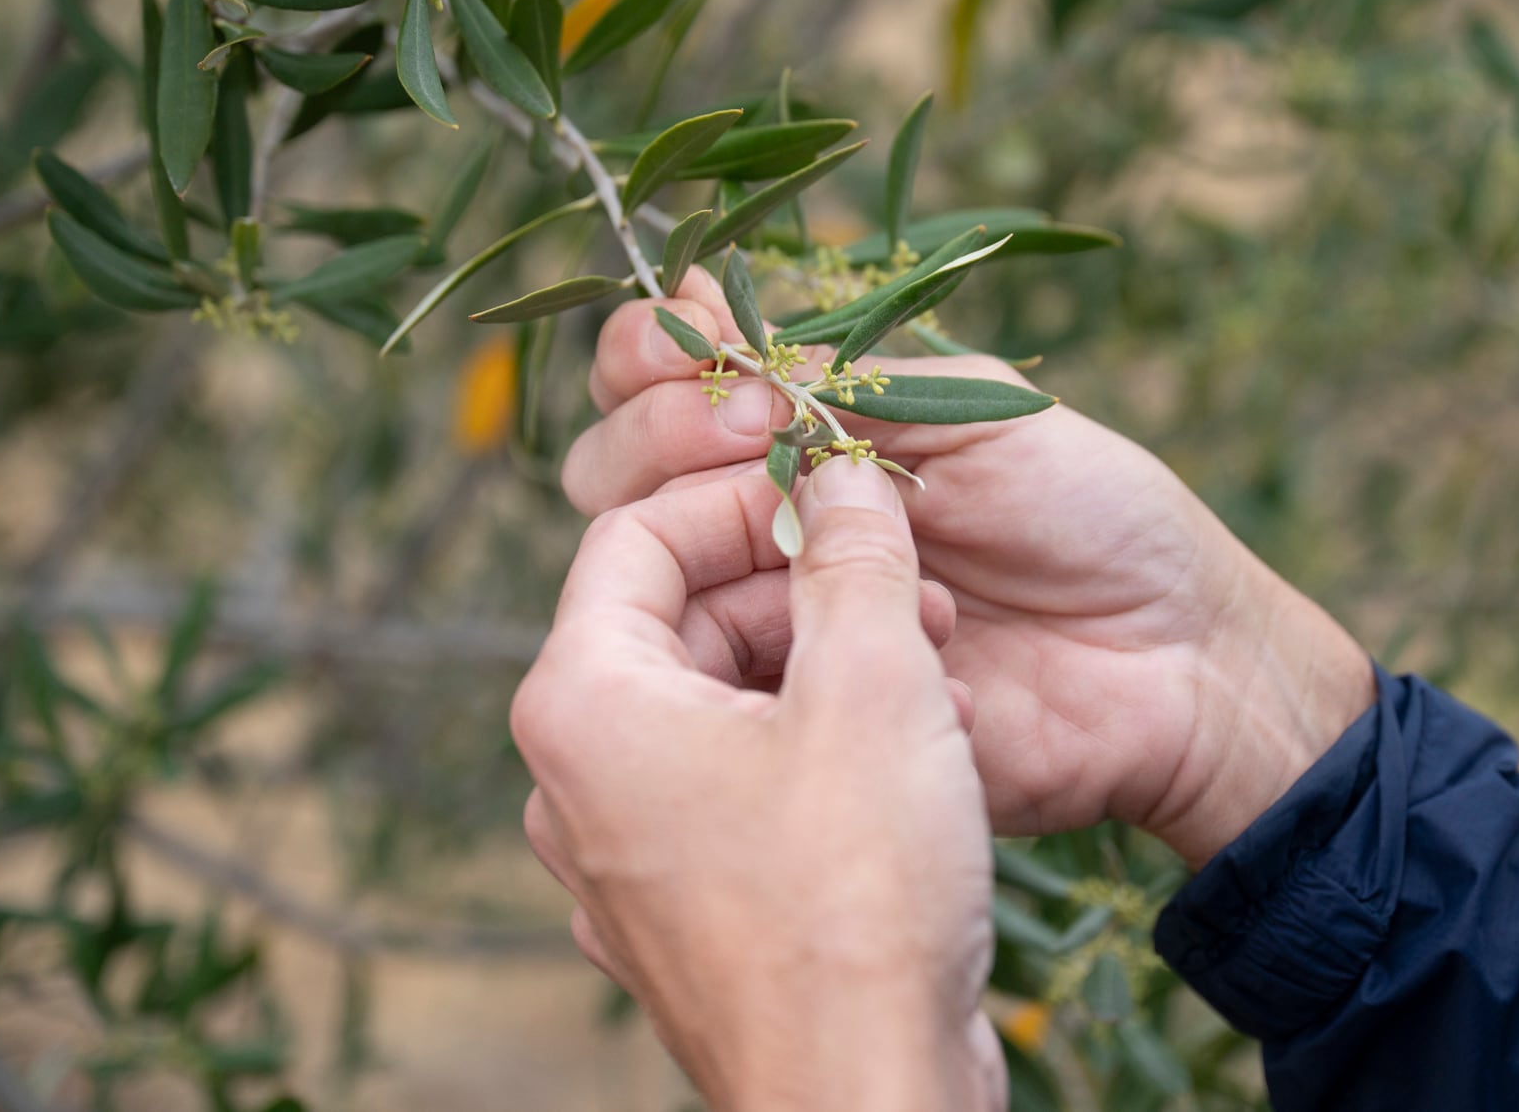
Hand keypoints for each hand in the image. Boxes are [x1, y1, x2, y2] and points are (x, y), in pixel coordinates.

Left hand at [512, 462, 1003, 1111]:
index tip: (837, 493)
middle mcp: (578, 779)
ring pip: (724, 705)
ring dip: (831, 665)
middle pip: (682, 620)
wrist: (870, 1101)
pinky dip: (824, 748)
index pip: (634, 536)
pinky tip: (927, 753)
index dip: (742, 496)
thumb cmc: (856, 895)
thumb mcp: (872, 684)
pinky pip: (743, 787)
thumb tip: (841, 470)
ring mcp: (628, 856)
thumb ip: (853, 554)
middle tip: (912, 584)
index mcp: (583, 703)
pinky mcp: (690, 912)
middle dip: (805, 587)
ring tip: (940, 666)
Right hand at [562, 272, 1376, 865]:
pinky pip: (712, 673)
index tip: (713, 352)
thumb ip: (837, 379)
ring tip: (806, 526)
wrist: (1175, 661)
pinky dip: (748, 627)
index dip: (651, 356)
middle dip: (657, 433)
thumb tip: (696, 312)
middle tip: (753, 434)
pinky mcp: (795, 711)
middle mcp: (760, 520)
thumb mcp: (967, 405)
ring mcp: (768, 618)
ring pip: (641, 573)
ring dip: (700, 524)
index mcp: (801, 433)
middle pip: (613, 470)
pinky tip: (826, 617)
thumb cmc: (1091, 513)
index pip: (660, 381)